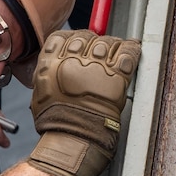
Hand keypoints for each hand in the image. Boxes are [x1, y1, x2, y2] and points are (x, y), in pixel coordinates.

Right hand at [26, 31, 140, 175]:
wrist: (73, 138)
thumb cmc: (57, 123)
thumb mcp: (41, 93)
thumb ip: (50, 73)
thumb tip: (60, 64)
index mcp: (51, 63)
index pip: (64, 37)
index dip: (75, 38)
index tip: (82, 41)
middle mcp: (73, 60)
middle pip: (88, 37)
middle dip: (95, 42)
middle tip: (100, 51)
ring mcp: (96, 67)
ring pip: (108, 43)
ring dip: (114, 47)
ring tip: (116, 53)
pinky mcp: (116, 76)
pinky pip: (128, 53)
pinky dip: (132, 49)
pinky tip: (133, 48)